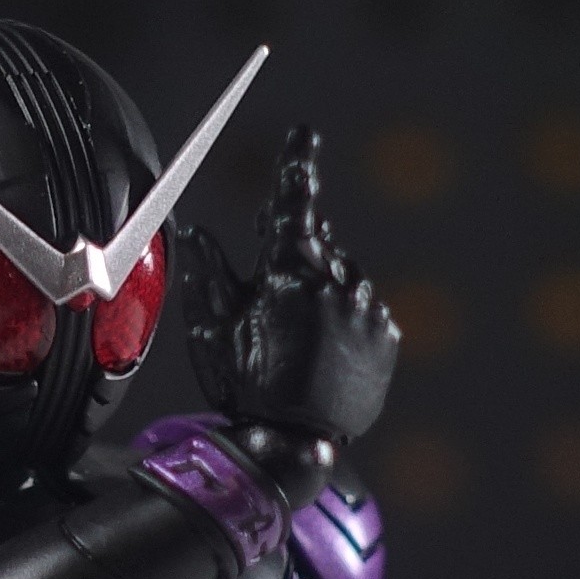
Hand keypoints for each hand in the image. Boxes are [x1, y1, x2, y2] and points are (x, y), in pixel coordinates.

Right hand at [179, 126, 400, 443]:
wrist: (298, 443)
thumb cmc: (250, 388)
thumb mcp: (213, 330)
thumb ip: (206, 273)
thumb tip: (196, 231)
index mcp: (292, 269)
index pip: (295, 197)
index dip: (296, 162)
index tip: (304, 135)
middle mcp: (338, 279)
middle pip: (315, 242)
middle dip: (291, 249)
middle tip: (267, 284)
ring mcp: (366, 308)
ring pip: (338, 278)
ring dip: (315, 291)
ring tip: (289, 341)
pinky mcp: (383, 337)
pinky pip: (359, 312)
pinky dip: (338, 321)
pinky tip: (315, 355)